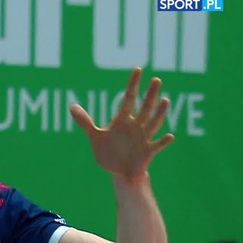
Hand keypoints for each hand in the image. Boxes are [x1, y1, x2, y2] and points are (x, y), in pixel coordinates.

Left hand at [70, 67, 173, 183]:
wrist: (119, 172)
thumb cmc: (109, 152)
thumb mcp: (95, 137)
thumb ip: (85, 122)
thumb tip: (71, 106)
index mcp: (122, 121)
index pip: (128, 98)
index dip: (132, 84)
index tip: (138, 69)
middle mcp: (135, 126)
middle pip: (145, 107)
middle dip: (150, 95)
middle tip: (156, 79)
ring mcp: (143, 138)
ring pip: (154, 123)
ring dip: (159, 113)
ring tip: (165, 100)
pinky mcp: (148, 152)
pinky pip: (157, 146)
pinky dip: (163, 142)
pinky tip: (170, 136)